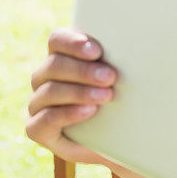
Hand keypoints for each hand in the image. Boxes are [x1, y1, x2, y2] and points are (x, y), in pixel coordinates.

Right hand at [25, 27, 117, 164]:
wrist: (123, 137)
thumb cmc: (126, 100)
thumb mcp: (126, 78)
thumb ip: (122, 61)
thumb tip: (138, 45)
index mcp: (64, 56)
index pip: (57, 40)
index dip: (73, 42)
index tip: (97, 51)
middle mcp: (46, 78)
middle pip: (54, 65)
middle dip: (83, 70)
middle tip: (110, 77)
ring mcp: (39, 104)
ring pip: (49, 91)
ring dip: (79, 92)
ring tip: (106, 96)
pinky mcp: (38, 129)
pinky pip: (42, 121)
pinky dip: (66, 114)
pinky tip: (88, 111)